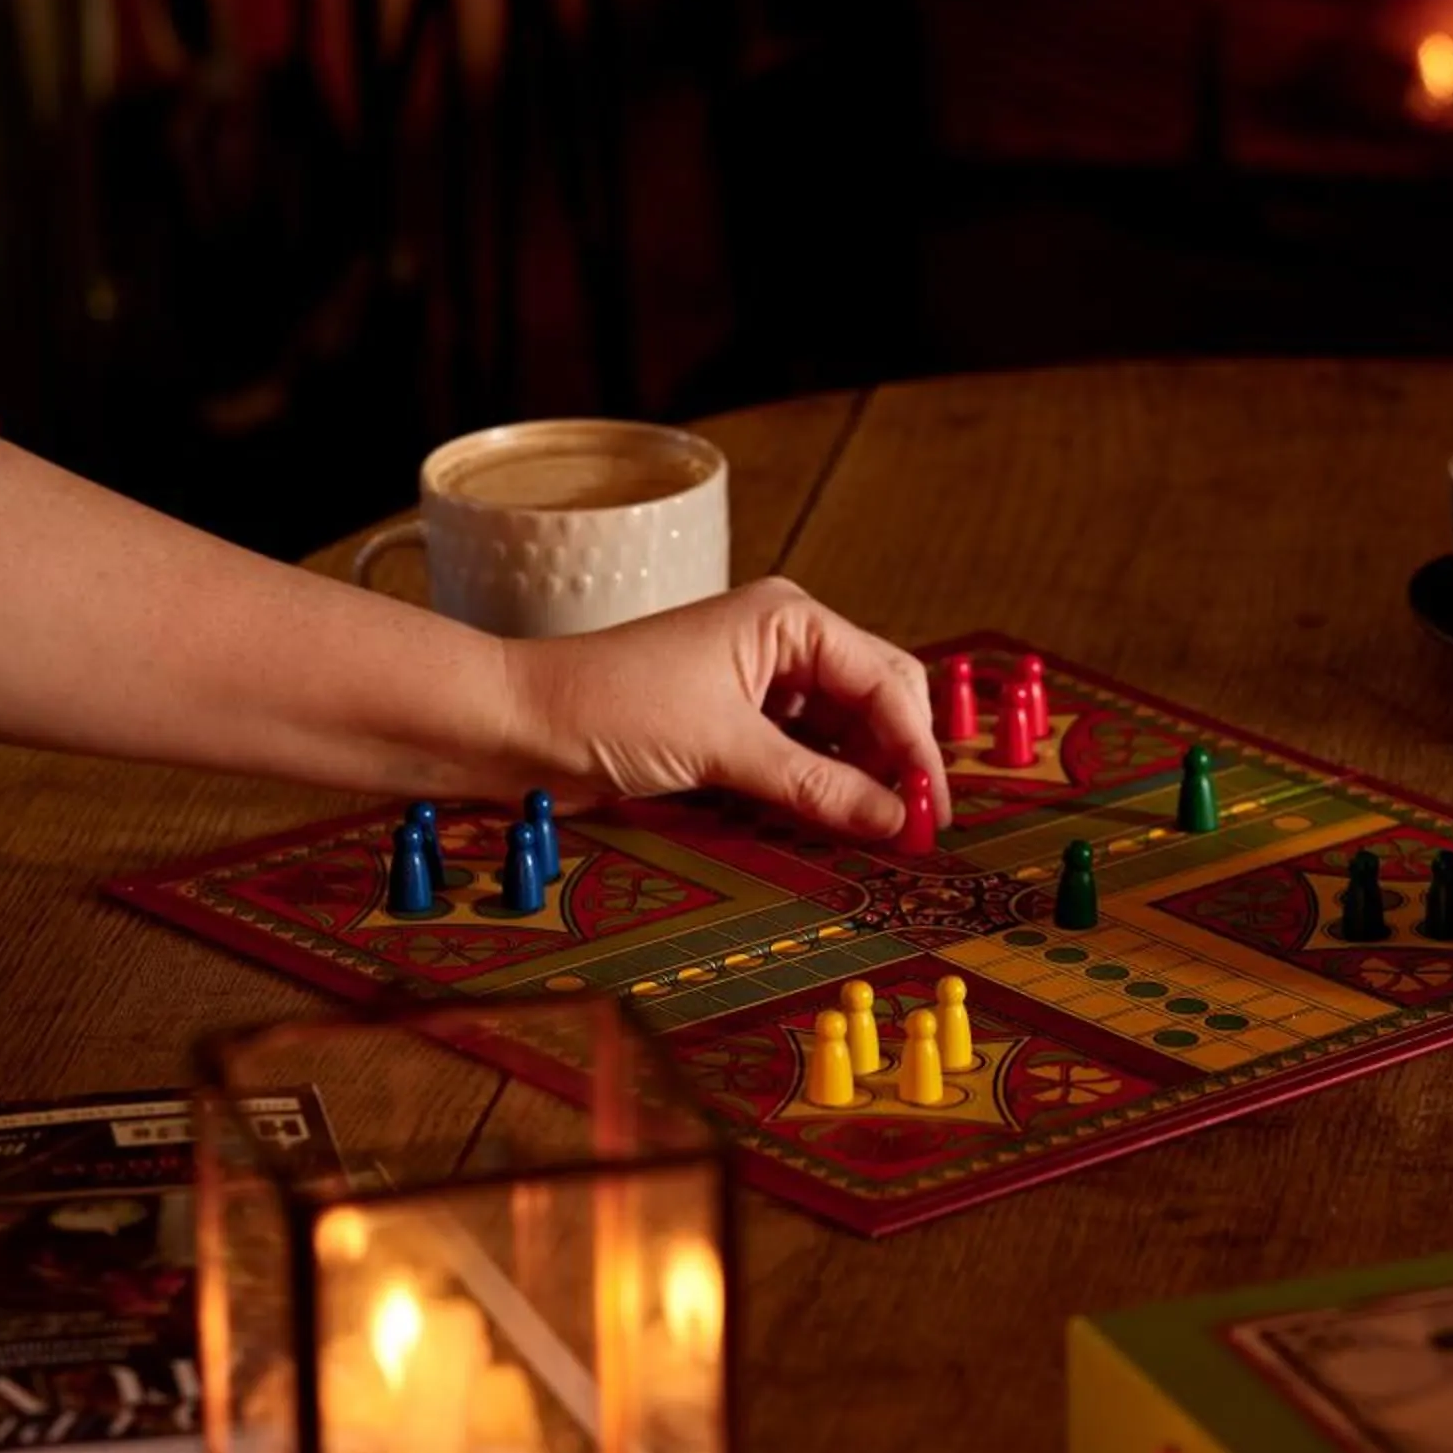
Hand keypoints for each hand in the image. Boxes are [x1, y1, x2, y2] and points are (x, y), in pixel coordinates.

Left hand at [503, 577, 946, 838]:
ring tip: (876, 832)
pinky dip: (822, 790)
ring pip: (844, 734)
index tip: (934, 810)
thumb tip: (896, 820)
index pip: (886, 682)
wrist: (518, 724)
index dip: (916, 748)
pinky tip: (832, 823)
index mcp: (789, 619)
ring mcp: (760, 684)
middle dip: (899, 761)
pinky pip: (804, 757)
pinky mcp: (736, 724)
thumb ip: (817, 787)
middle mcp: (783, 644)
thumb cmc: (607, 706)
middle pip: (878, 701)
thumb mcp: (724, 749)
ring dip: (861, 781)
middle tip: (916, 825)